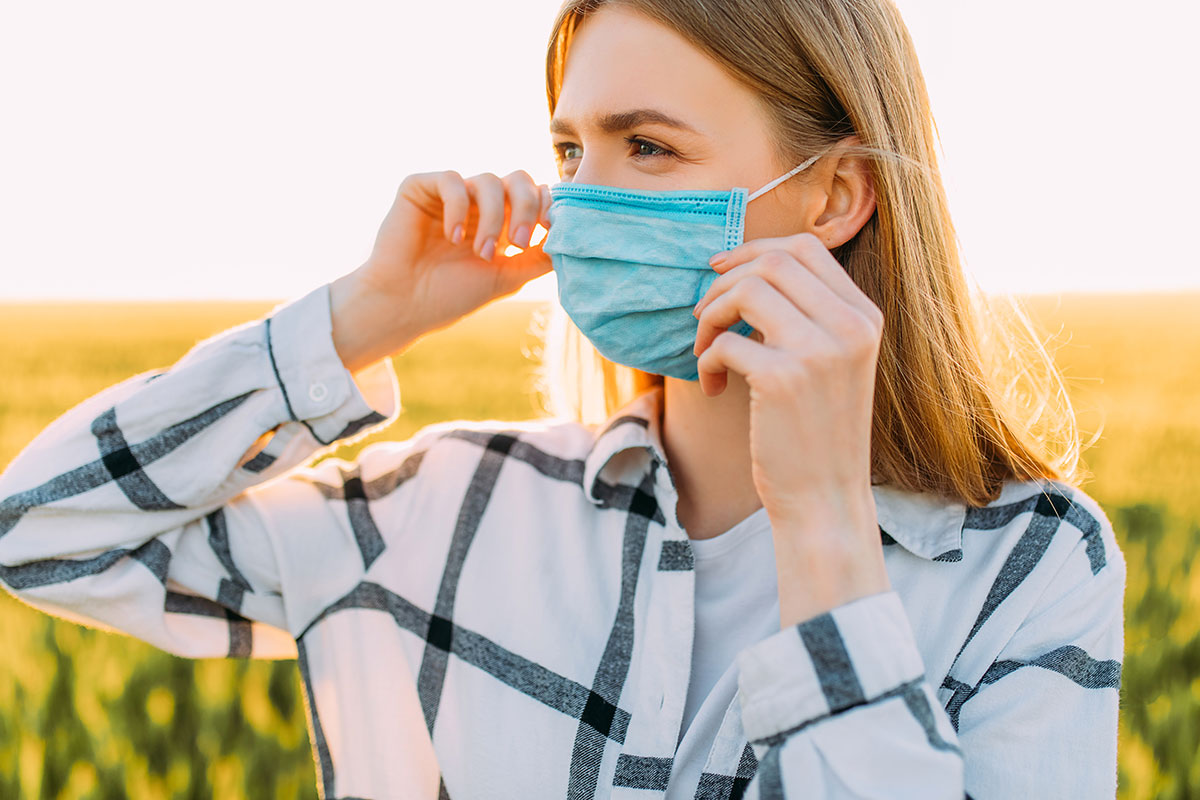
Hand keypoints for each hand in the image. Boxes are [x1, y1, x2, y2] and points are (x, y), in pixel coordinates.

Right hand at [330, 170, 552, 372]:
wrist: (405, 306)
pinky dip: (459, 208)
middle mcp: (477, 203)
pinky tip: (453, 238)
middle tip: (521, 242)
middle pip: (517, 178)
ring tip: (481, 252)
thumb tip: (572, 237)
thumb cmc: (451, 295)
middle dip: (527, 207)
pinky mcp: (420, 187)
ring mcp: (450, 194)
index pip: (534, 194)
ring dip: (493, 218)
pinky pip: (452, 180)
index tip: (551, 229)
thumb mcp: (507, 277)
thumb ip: (539, 257)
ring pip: (488, 181)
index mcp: (501, 220)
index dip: (548, 205)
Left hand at [691, 232, 890, 624]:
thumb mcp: (829, 363)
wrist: (825, 499)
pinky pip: (726, 342)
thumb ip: (806, 315)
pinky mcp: (785, 379)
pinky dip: (707, 360)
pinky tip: (715, 386)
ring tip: (706, 350)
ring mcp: (821, 351)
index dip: (753, 250)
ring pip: (746, 290)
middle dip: (725, 282)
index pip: (806, 249)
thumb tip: (743, 267)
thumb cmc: (815, 432)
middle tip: (704, 316)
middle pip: (773, 261)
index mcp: (864, 317)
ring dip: (711, 316)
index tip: (720, 271)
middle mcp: (851, 326)